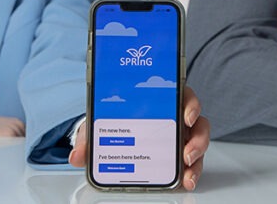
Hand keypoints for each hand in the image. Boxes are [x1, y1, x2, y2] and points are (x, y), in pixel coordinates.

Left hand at [68, 87, 210, 190]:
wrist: (111, 134)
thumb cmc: (113, 122)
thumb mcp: (100, 125)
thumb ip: (89, 137)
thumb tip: (77, 156)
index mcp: (163, 100)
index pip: (183, 95)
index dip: (190, 104)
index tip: (187, 116)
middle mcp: (176, 116)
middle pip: (198, 122)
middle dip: (198, 138)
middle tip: (186, 153)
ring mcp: (181, 135)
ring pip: (199, 143)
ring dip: (197, 157)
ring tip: (187, 173)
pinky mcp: (180, 153)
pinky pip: (193, 161)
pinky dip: (192, 171)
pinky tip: (186, 181)